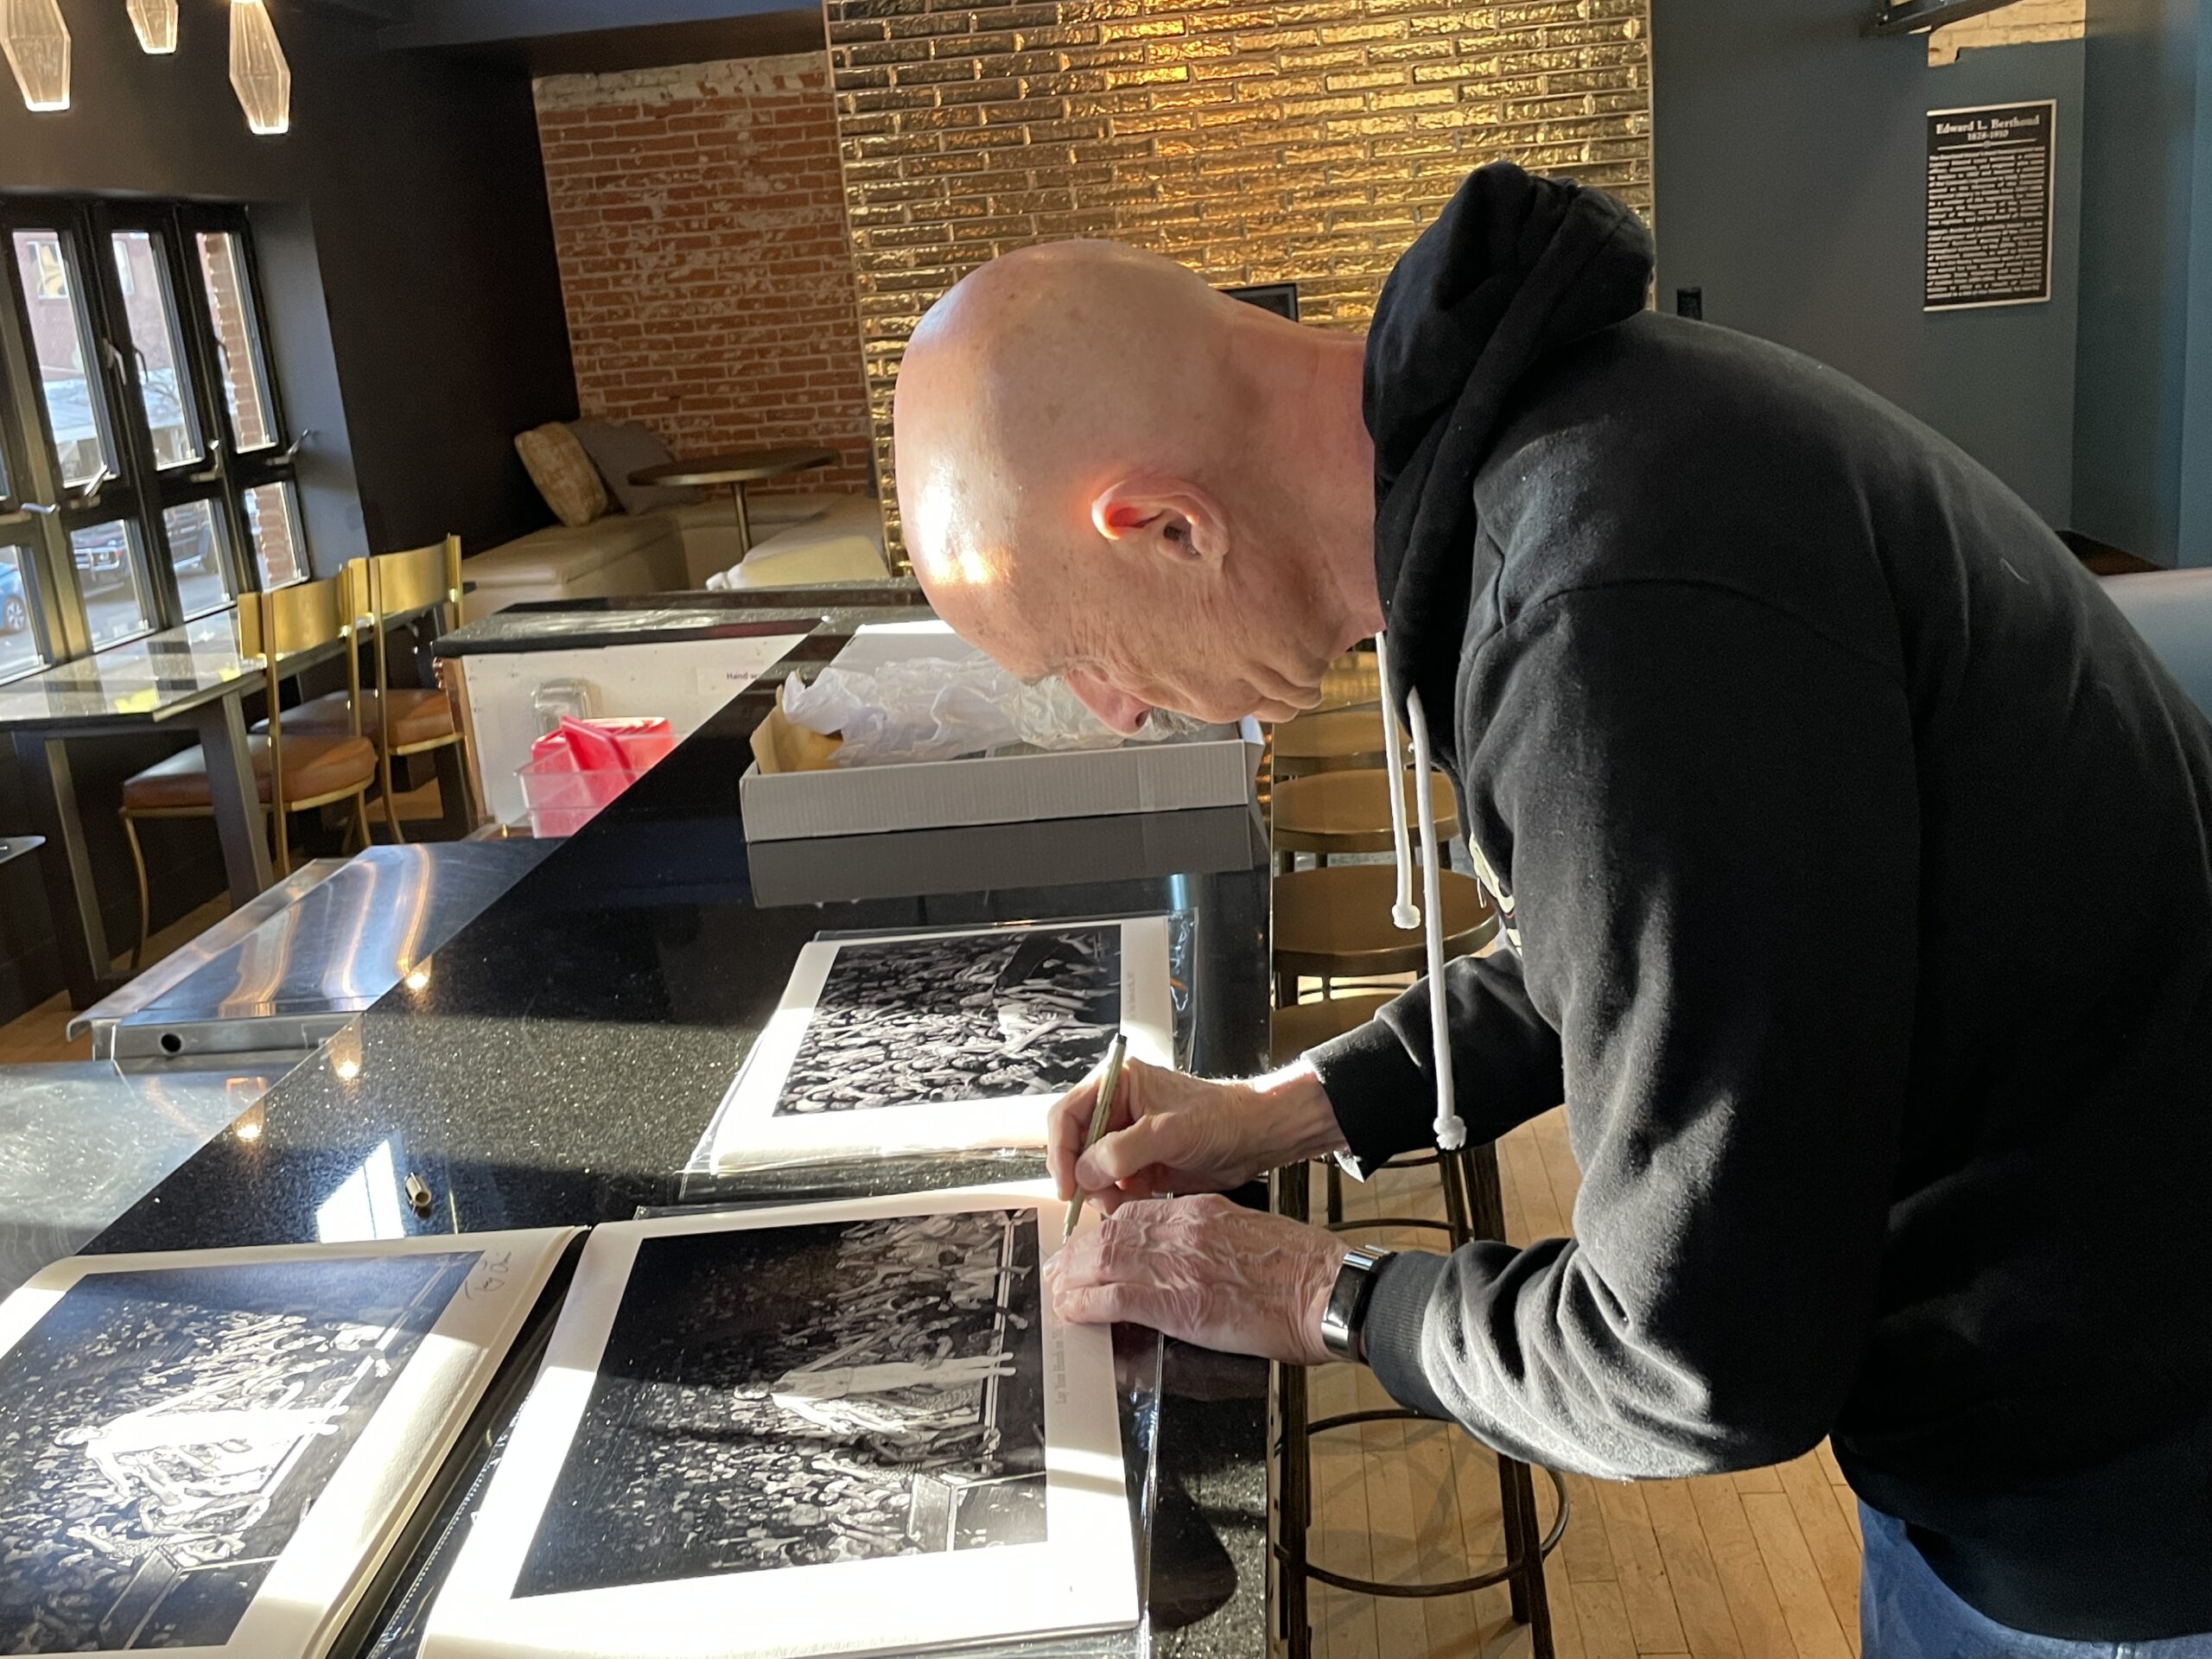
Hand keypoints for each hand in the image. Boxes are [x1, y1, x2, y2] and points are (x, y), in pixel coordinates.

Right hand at [1045, 1057, 1347, 1212]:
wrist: (1255, 1138)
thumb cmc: (1221, 1118)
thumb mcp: (1167, 1132)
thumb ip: (1121, 1151)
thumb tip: (1084, 1173)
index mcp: (1117, 1083)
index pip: (1067, 1115)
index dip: (1061, 1151)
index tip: (1067, 1184)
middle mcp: (1117, 1108)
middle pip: (1075, 1145)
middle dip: (1081, 1175)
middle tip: (1090, 1200)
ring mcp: (1127, 1137)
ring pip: (1091, 1170)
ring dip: (1099, 1190)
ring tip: (1118, 1202)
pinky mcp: (1139, 1162)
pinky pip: (1113, 1185)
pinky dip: (1116, 1198)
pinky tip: (1132, 1202)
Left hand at [1046, 1194, 1348, 1365]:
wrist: (1324, 1290)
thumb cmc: (1299, 1268)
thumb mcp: (1247, 1232)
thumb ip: (1209, 1237)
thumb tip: (1184, 1256)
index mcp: (1200, 1211)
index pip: (1134, 1215)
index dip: (1101, 1232)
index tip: (1088, 1245)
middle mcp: (1181, 1231)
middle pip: (1109, 1235)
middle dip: (1076, 1255)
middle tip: (1058, 1270)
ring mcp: (1177, 1266)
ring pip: (1102, 1262)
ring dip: (1071, 1279)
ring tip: (1057, 1293)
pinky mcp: (1178, 1304)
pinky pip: (1115, 1299)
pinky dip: (1086, 1305)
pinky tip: (1073, 1312)